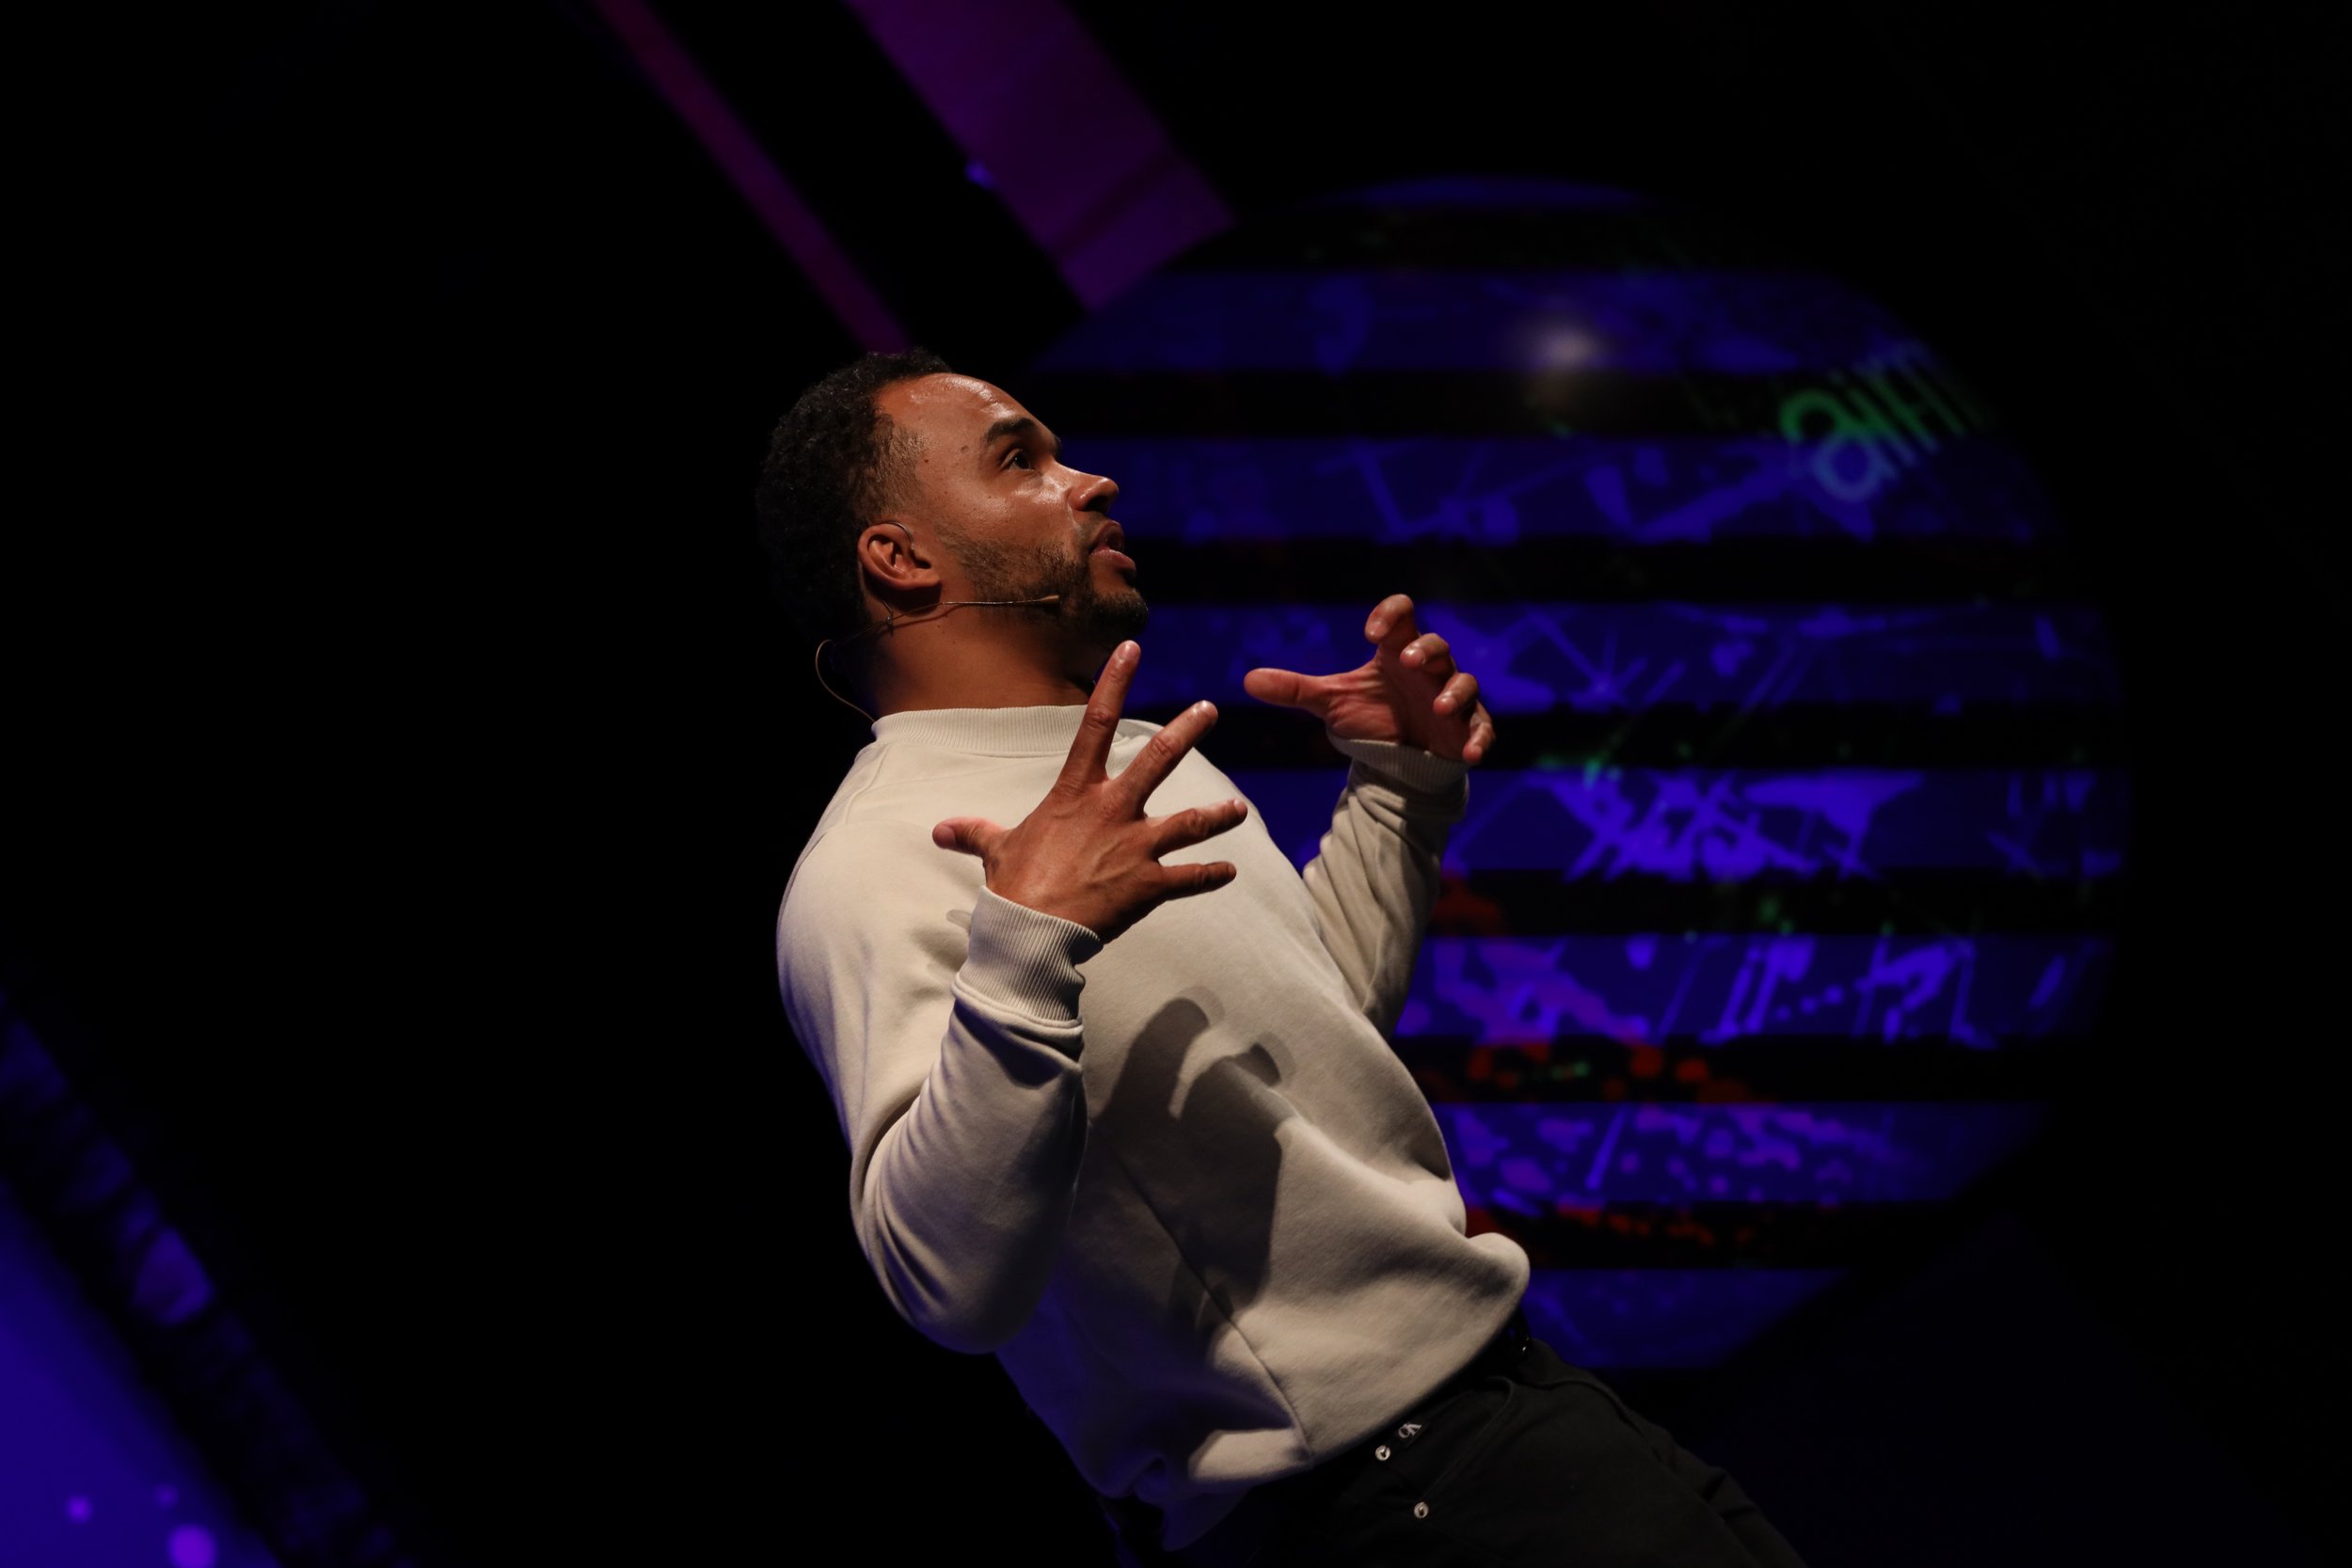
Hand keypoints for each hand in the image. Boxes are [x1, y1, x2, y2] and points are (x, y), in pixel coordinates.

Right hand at [932, 641, 1247, 942]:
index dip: (1115, 682)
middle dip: (1188, 731)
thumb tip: (939, 829)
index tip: (1133, 649)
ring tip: (1239, 809)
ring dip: (1218, 814)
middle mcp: (1112, 811)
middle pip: (1159, 759)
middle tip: (1210, 710)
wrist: (1031, 931)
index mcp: (1076, 793)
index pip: (1096, 723)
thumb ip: (975, 833)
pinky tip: (1229, 872)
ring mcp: (1135, 847)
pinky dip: (1211, 876)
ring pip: (1191, 821)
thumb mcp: (994, 850)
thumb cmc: (1012, 887)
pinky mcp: (1149, 885)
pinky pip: (1190, 879)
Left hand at [1242, 593, 1495, 764]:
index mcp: (1398, 653)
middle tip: (1409, 662)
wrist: (1398, 760)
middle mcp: (1430, 670)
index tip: (1370, 632)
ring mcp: (1452, 699)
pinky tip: (1471, 753)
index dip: (1391, 615)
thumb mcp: (1332, 704)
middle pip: (1438, 646)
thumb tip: (1247, 680)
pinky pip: (1482, 728)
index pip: (1402, 616)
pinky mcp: (1467, 730)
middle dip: (1426, 651)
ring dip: (1454, 692)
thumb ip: (1296, 690)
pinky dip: (1480, 738)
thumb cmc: (1371, 719)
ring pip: (1465, 683)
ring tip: (1438, 707)